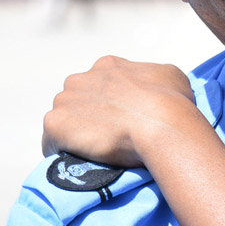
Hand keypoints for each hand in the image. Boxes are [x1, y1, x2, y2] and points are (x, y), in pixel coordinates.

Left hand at [42, 55, 198, 166]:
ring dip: (76, 135)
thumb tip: (154, 86)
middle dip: (88, 117)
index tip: (120, 119)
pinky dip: (63, 152)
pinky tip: (82, 159)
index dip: (109, 104)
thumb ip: (153, 76)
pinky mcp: (55, 123)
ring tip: (96, 152)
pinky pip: (52, 142)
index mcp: (107, 66)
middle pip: (76, 101)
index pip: (98, 85)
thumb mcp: (171, 76)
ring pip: (63, 121)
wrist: (161, 124)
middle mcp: (80, 79)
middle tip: (108, 137)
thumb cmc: (172, 102)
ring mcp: (64, 100)